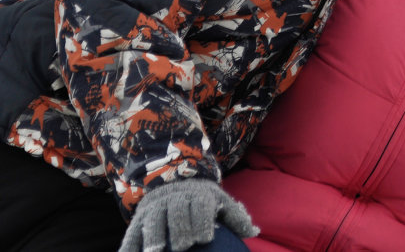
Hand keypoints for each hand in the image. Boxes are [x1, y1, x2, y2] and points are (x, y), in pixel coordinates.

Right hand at [119, 179, 256, 251]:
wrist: (173, 181)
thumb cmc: (203, 199)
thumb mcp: (221, 201)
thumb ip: (236, 217)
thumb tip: (254, 232)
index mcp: (197, 195)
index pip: (199, 207)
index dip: (201, 221)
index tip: (205, 237)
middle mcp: (175, 199)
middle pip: (176, 214)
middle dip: (180, 230)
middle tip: (183, 246)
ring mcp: (155, 208)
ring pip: (153, 220)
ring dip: (153, 236)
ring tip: (156, 251)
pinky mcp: (139, 218)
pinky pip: (133, 232)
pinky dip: (129, 245)